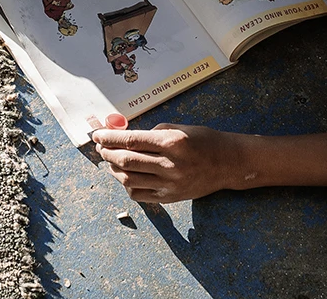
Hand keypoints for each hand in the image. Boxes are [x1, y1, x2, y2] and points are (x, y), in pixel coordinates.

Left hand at [90, 123, 240, 202]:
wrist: (228, 164)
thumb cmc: (204, 141)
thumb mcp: (179, 128)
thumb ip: (152, 133)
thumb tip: (123, 136)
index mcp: (172, 143)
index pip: (131, 140)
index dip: (109, 138)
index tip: (97, 134)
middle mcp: (170, 165)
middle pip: (126, 161)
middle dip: (107, 153)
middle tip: (100, 147)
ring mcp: (170, 184)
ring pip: (129, 180)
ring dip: (114, 169)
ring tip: (110, 160)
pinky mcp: (170, 198)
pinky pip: (139, 195)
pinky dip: (127, 185)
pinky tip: (125, 175)